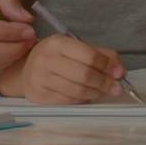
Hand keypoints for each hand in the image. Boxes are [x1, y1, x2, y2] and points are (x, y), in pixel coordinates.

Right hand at [0, 35, 126, 104]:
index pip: (88, 55)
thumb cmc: (56, 58)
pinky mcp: (40, 96)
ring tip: (103, 91)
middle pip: (84, 74)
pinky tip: (88, 95)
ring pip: (78, 91)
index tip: (120, 73)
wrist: (25, 70)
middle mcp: (46, 59)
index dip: (107, 65)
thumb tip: (121, 71)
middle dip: (105, 82)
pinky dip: (84, 99)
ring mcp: (41, 79)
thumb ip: (100, 55)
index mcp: (56, 43)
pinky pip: (69, 101)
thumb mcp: (75, 48)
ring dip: (96, 93)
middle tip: (117, 88)